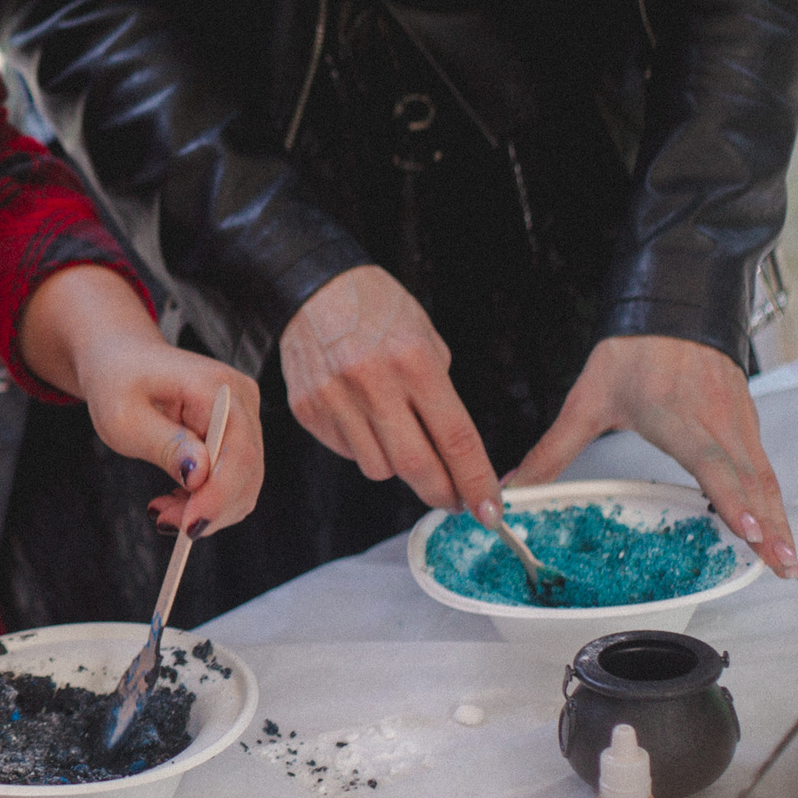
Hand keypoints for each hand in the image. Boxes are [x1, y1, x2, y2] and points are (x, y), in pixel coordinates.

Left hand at [16, 265, 263, 535]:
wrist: (120, 359)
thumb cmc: (116, 381)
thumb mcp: (124, 416)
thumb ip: (165, 445)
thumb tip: (201, 477)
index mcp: (216, 386)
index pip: (238, 451)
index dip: (219, 496)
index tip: (189, 528)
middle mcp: (241, 398)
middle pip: (247, 471)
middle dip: (209, 507)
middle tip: (163, 521)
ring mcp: (244, 414)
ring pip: (244, 481)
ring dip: (207, 507)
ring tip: (162, 510)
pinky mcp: (237, 431)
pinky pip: (233, 476)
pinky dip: (207, 497)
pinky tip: (174, 499)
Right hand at [280, 265, 499, 515]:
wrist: (311, 287)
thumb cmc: (376, 308)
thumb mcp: (426, 337)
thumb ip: (439, 393)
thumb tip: (452, 453)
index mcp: (413, 361)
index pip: (456, 438)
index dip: (477, 481)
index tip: (490, 510)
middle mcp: (372, 382)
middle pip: (417, 467)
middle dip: (442, 493)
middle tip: (454, 500)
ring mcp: (334, 399)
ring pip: (379, 468)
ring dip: (397, 464)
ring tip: (396, 433)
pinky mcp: (307, 410)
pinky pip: (347, 452)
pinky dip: (363, 446)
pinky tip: (362, 417)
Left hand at [507, 334, 797, 578]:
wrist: (672, 307)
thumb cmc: (632, 353)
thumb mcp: (586, 402)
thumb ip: (554, 450)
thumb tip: (517, 485)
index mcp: (676, 417)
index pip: (709, 462)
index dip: (731, 498)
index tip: (749, 531)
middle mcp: (714, 422)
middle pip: (749, 480)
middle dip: (769, 527)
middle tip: (782, 568)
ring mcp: (737, 422)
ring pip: (763, 476)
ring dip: (778, 519)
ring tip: (787, 562)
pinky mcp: (747, 422)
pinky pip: (763, 466)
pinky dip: (773, 499)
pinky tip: (775, 527)